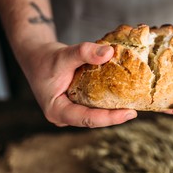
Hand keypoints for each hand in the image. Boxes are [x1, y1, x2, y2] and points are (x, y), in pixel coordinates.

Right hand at [22, 41, 137, 126]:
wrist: (36, 56)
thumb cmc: (45, 58)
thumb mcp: (64, 54)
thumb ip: (84, 52)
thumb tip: (109, 52)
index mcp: (57, 111)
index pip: (87, 119)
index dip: (110, 118)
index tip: (130, 114)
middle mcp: (64, 116)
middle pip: (93, 120)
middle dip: (114, 116)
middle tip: (136, 110)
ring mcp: (70, 111)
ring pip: (94, 114)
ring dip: (112, 109)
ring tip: (133, 104)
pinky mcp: (76, 105)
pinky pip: (93, 106)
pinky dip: (106, 101)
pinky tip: (122, 96)